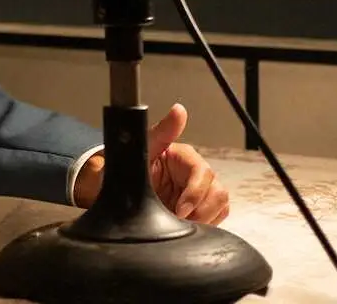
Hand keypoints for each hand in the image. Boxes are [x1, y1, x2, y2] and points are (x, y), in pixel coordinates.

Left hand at [73, 103, 229, 225]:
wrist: (116, 192)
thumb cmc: (128, 168)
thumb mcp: (141, 149)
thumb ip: (161, 131)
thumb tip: (179, 111)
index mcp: (184, 157)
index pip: (203, 173)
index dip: (194, 193)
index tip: (180, 210)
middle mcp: (195, 173)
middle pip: (217, 192)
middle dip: (201, 211)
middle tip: (178, 220)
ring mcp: (199, 191)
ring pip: (220, 205)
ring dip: (204, 219)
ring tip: (179, 224)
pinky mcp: (199, 208)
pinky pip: (216, 217)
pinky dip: (206, 224)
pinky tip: (186, 226)